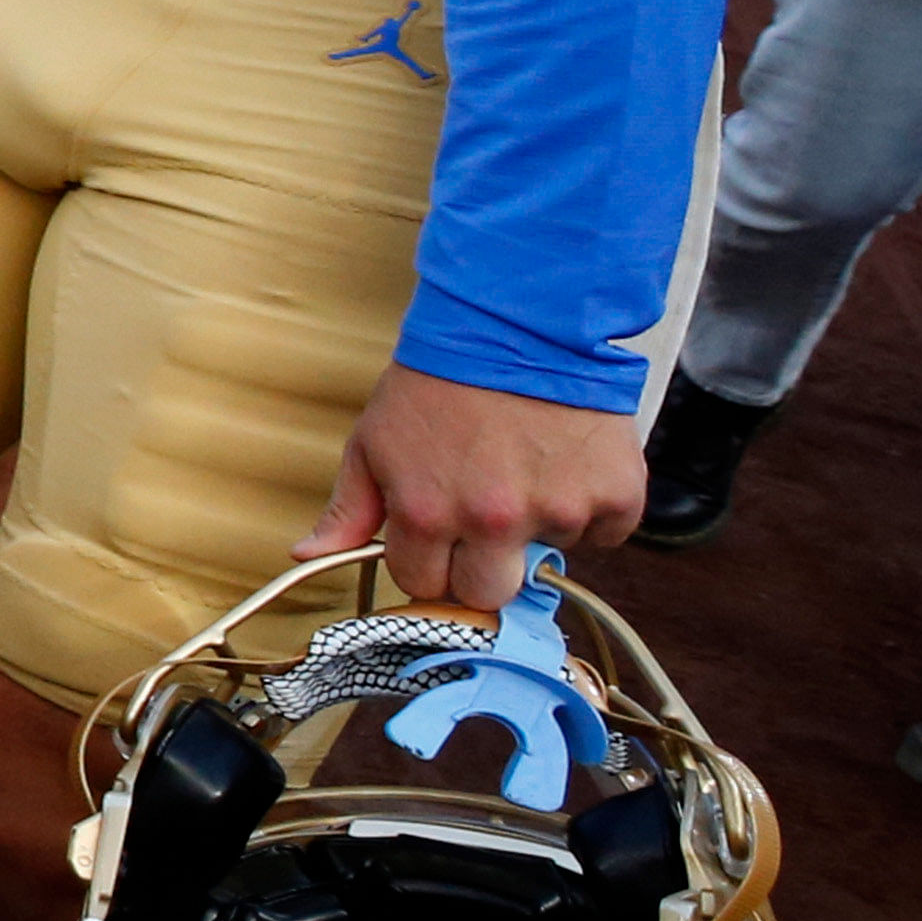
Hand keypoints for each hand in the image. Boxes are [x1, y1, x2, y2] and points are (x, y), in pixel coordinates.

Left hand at [315, 371, 651, 622]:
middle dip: (481, 566)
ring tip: (524, 468)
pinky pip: (604, 533)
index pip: (424, 585)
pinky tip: (566, 464)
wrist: (519, 326)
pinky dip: (590, 508)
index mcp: (426, 514)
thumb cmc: (438, 384)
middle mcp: (493, 522)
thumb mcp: (373, 442)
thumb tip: (306, 556)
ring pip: (547, 558)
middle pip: (487, 594)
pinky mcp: (615, 496)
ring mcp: (558, 511)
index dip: (427, 561)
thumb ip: (347, 510)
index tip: (435, 536)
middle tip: (484, 518)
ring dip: (537, 527)